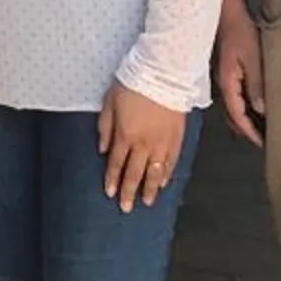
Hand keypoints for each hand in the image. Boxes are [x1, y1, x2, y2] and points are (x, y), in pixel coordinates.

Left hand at [98, 81, 185, 210]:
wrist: (163, 72)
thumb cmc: (133, 83)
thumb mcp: (109, 102)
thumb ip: (105, 127)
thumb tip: (103, 149)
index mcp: (125, 135)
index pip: (117, 164)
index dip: (113, 180)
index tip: (111, 193)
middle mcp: (144, 143)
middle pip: (135, 173)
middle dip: (129, 192)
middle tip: (127, 208)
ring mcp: (162, 141)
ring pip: (155, 172)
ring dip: (149, 188)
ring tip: (147, 202)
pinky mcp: (177, 136)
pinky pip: (172, 161)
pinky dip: (167, 174)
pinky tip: (163, 183)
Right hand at [214, 0, 264, 146]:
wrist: (227, 11)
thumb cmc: (240, 32)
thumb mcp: (253, 58)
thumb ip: (257, 84)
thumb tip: (262, 109)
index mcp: (228, 84)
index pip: (238, 116)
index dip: (250, 132)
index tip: (262, 144)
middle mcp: (224, 83)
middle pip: (232, 115)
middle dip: (246, 130)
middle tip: (262, 140)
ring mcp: (224, 77)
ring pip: (232, 106)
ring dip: (245, 118)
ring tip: (260, 126)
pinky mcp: (228, 69)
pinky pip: (235, 94)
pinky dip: (244, 105)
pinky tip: (255, 102)